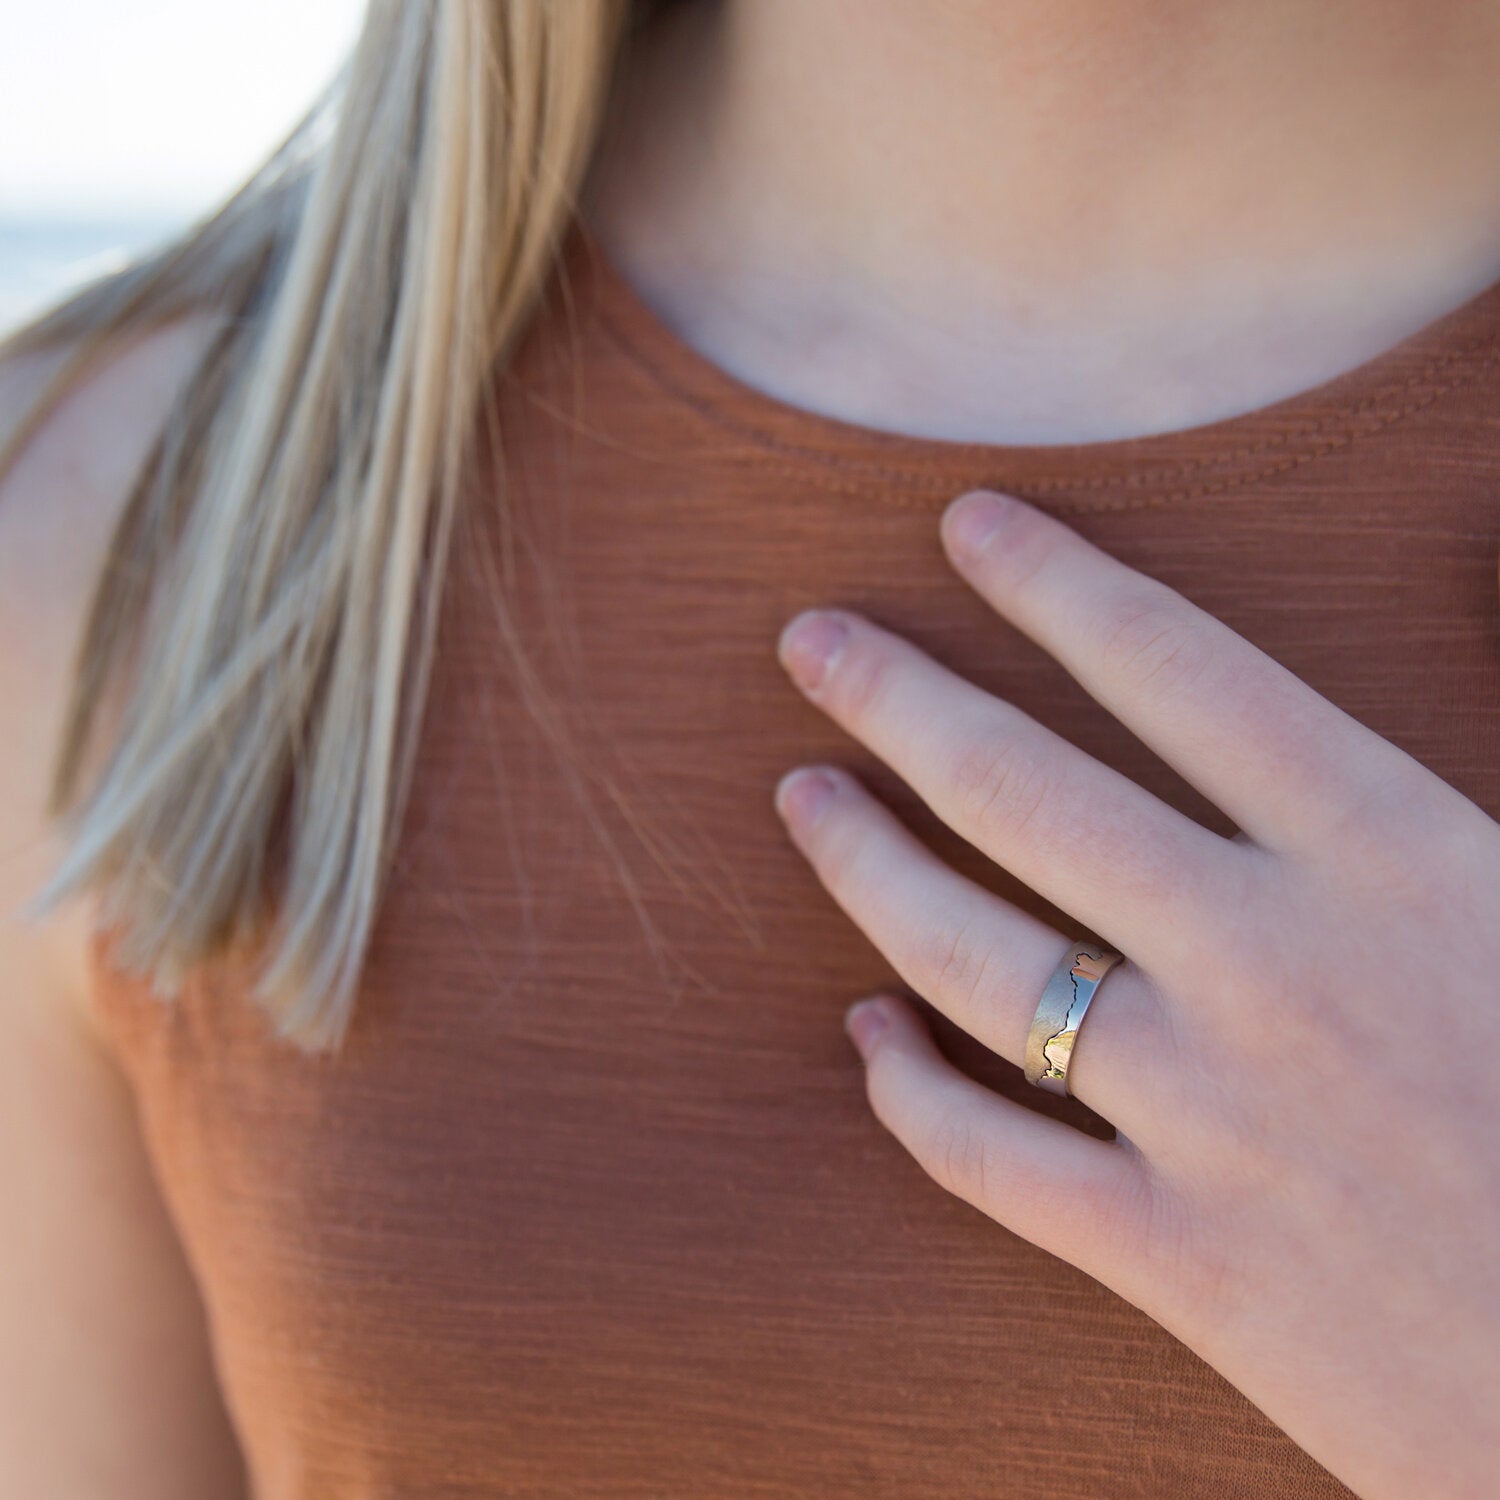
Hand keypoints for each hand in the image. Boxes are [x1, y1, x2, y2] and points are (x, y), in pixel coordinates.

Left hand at [770, 489, 1498, 1499]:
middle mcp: (1275, 969)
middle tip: (810, 640)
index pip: (1182, 673)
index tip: (969, 527)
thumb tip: (1422, 607)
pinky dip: (906, 1092)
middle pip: (1027, 794)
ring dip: (866, 866)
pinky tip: (863, 1037)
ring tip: (803, 796)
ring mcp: (1212, 1119)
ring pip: (974, 960)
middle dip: (899, 697)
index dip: (1060, 585)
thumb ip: (1483, 749)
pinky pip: (988, 1158)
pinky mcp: (1181, 1261)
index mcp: (1399, 859)